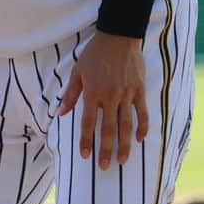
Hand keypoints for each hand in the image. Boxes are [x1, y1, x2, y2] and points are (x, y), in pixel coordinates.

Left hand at [59, 31, 147, 169]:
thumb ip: (71, 94)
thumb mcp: (78, 71)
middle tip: (105, 167)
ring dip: (124, 145)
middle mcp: (110, 96)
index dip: (85, 140)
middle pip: (108, 129)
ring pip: (126, 125)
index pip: (87, 122)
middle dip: (106, 150)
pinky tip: (140, 140)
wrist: (118, 36)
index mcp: (92, 92)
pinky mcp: (140, 90)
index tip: (85, 156)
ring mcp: (127, 94)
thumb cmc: (94, 53)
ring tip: (122, 160)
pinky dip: (142, 127)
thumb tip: (61, 113)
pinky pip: (142, 113)